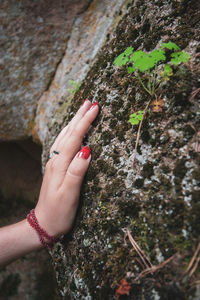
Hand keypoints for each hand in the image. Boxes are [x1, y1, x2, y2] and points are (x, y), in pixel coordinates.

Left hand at [35, 100, 98, 236]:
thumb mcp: (69, 194)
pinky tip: (71, 131)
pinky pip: (63, 143)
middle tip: (90, 101)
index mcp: (60, 164)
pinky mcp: (56, 167)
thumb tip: (87, 150)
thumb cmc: (59, 212)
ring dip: (74, 121)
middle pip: (68, 132)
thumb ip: (77, 171)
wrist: (43, 223)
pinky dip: (69, 132)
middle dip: (80, 116)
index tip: (96, 107)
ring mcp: (54, 163)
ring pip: (64, 136)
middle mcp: (56, 160)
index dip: (86, 121)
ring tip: (82, 110)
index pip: (75, 137)